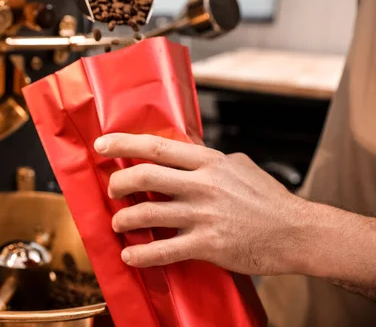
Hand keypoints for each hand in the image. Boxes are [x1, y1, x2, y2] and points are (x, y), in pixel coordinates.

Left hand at [94, 133, 310, 275]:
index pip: (156, 146)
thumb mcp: (239, 164)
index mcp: (209, 162)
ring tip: (118, 223)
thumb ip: (209, 156)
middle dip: (118, 183)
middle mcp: (202, 185)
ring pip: (147, 213)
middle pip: (144, 176)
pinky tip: (129, 256)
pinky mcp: (207, 244)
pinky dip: (140, 255)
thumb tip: (185, 145)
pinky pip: (163, 250)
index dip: (124, 143)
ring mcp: (203, 215)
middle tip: (112, 190)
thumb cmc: (268, 198)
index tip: (102, 143)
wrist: (297, 232)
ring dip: (124, 219)